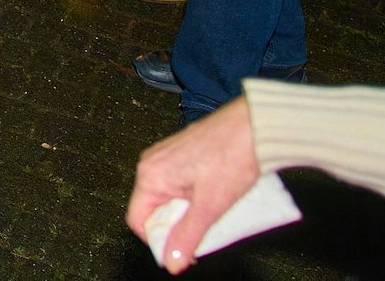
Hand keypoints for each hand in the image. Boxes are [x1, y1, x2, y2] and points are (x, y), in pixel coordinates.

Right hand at [125, 97, 260, 272]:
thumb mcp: (209, 207)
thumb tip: (171, 262)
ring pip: (168, 197)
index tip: (182, 251)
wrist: (253, 128)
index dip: (158, 241)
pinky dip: (192, 197)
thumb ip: (187, 236)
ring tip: (213, 212)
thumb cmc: (230, 158)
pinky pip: (177, 184)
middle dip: (177, 226)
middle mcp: (151, 163)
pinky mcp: (180, 153)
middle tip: (204, 232)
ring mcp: (165, 156)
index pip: (137, 220)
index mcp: (150, 175)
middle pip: (153, 209)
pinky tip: (215, 197)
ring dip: (187, 212)